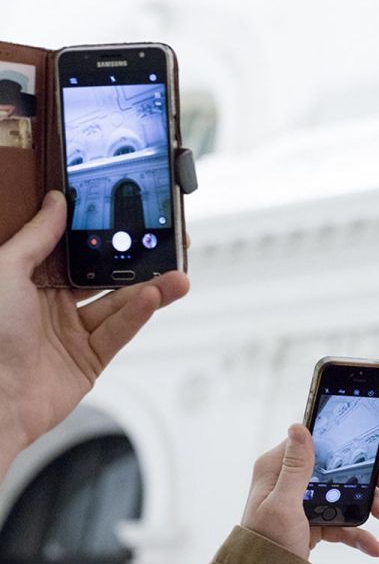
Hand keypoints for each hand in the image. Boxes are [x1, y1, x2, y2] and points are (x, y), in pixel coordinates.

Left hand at [0, 191, 188, 474]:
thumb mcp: (4, 270)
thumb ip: (37, 236)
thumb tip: (55, 203)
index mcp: (28, 281)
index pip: (75, 251)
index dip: (103, 236)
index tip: (129, 220)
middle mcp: (51, 306)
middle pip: (105, 277)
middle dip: (137, 264)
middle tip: (166, 247)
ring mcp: (72, 334)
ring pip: (119, 304)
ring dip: (150, 290)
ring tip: (176, 275)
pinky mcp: (89, 360)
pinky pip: (119, 332)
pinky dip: (137, 315)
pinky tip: (154, 298)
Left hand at [241, 424, 378, 559]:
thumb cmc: (266, 545)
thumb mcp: (283, 504)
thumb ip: (295, 467)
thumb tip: (298, 427)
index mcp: (277, 468)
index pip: (317, 444)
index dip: (345, 448)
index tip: (371, 456)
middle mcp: (290, 481)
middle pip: (336, 469)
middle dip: (365, 480)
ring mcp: (302, 502)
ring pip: (343, 494)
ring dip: (366, 505)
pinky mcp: (311, 522)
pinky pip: (340, 521)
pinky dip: (358, 532)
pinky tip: (372, 544)